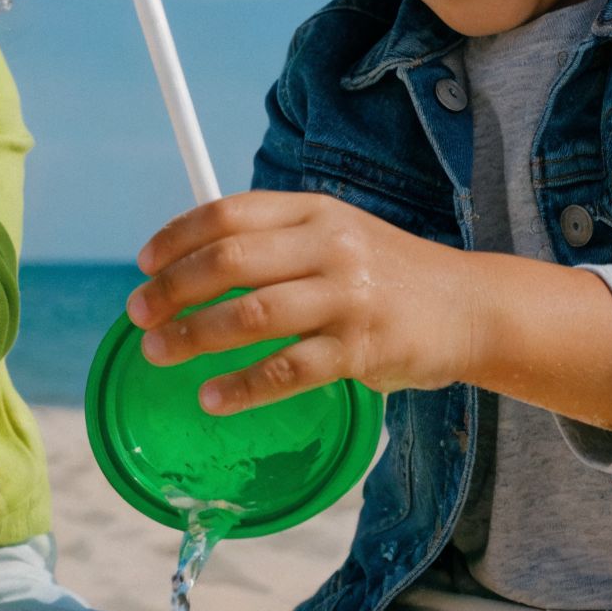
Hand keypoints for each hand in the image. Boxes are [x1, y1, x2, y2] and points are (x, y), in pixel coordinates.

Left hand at [128, 190, 482, 414]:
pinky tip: (212, 398)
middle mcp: (331, 247)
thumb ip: (281, 242)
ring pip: (252, 315)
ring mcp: (348, 299)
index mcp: (318, 212)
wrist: (471, 307)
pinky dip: (241, 387)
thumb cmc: (392, 276)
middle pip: (229, 261)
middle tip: (140, 315)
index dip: (177, 238)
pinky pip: (287, 371)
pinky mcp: (362, 350)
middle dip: (172, 290)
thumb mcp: (342, 235)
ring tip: (160, 353)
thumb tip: (196, 265)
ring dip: (194, 336)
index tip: (144, 264)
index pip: (231, 214)